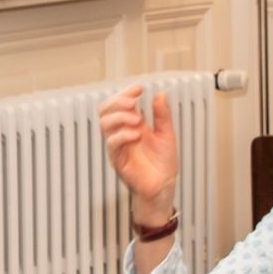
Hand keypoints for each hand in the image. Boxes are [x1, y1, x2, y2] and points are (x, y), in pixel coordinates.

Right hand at [98, 84, 178, 215]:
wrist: (164, 185)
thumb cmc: (164, 162)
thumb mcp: (167, 133)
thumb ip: (162, 115)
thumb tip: (159, 94)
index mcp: (132, 124)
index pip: (119, 103)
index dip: (126, 92)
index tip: (139, 88)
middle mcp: (122, 132)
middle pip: (105, 110)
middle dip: (118, 101)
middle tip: (133, 102)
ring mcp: (118, 145)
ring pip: (105, 123)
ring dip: (120, 116)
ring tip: (137, 119)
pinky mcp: (117, 159)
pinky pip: (112, 143)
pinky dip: (123, 135)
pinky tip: (136, 135)